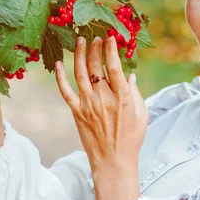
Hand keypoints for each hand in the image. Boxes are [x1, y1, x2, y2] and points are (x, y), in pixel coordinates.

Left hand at [55, 35, 148, 199]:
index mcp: (123, 98)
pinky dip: (60, 76)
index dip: (111, 49)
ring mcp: (88, 105)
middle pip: (96, 66)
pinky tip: (58, 63)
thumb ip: (135, 92)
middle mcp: (104, 98)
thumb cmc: (132, 138)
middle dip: (96, 47)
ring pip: (80, 73)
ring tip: (80, 40)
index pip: (115, 66)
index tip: (111, 36)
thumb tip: (130, 75)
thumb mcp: (142, 114)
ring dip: (80, 54)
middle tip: (96, 36)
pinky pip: (65, 90)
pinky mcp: (76, 112)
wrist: (113, 162)